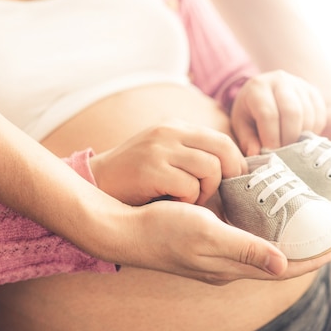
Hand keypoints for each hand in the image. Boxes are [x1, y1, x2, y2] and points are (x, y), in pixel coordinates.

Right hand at [89, 120, 246, 205]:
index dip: (236, 162)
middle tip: (220, 193)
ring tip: (188, 199)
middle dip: (230, 174)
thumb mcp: (165, 157)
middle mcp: (170, 132)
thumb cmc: (136, 180)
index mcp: (176, 128)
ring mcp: (160, 149)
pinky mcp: (152, 169)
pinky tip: (172, 203)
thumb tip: (235, 172)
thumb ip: (193, 157)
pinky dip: (187, 200)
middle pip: (223, 148)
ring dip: (206, 191)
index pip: (222, 139)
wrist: (95, 185)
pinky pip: (190, 186)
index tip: (235, 181)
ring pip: (210, 168)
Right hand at [125, 200, 330, 284]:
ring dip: (286, 241)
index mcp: (230, 267)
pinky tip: (266, 218)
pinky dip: (264, 234)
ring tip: (305, 224)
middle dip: (304, 249)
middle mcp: (227, 267)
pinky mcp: (207, 247)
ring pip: (263, 253)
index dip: (311, 257)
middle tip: (328, 230)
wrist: (124, 232)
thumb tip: (284, 263)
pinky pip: (246, 244)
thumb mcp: (207, 235)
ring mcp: (217, 259)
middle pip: (277, 261)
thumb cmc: (163, 230)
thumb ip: (245, 249)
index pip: (282, 267)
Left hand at [230, 70, 326, 155]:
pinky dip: (312, 132)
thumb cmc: (250, 112)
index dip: (271, 137)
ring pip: (308, 115)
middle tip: (284, 153)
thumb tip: (256, 154)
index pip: (268, 114)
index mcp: (258, 87)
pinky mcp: (314, 93)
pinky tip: (300, 138)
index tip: (271, 153)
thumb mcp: (242, 125)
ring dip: (301, 137)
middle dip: (288, 138)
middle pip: (292, 112)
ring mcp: (300, 85)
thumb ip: (247, 140)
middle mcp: (280, 80)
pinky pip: (319, 116)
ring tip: (290, 148)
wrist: (265, 93)